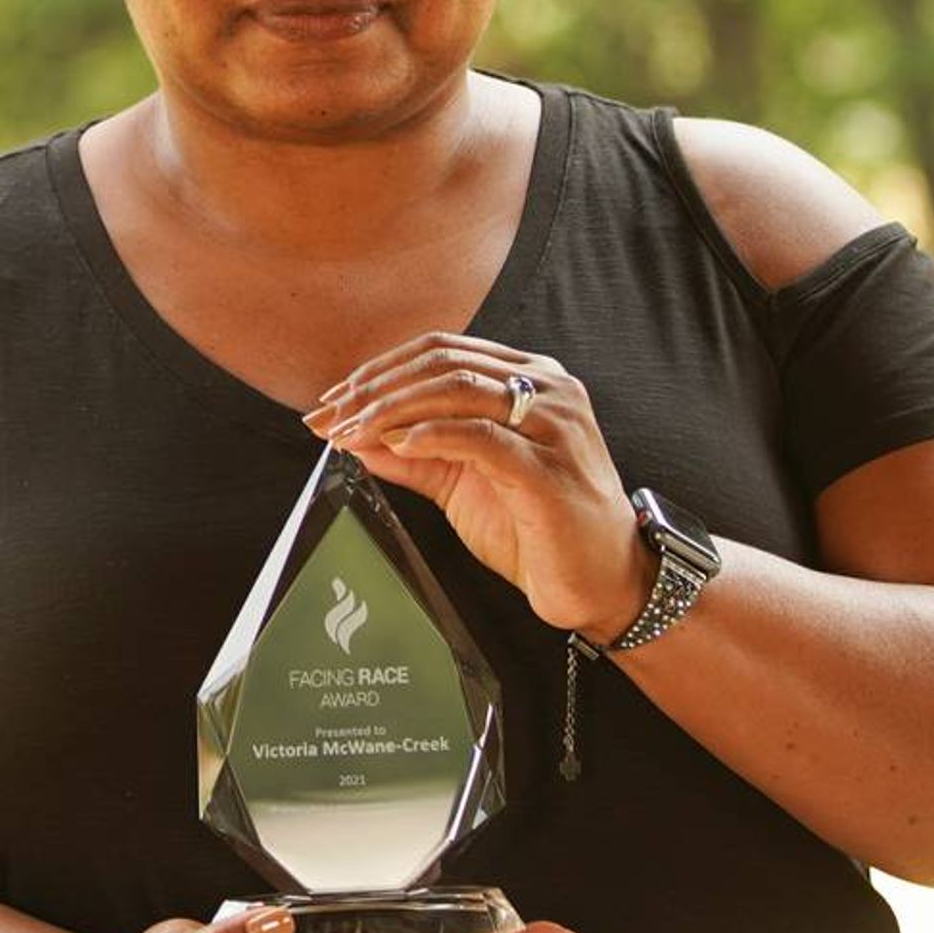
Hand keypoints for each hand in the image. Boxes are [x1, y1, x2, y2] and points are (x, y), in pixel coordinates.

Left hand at [300, 334, 648, 638]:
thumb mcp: (464, 483)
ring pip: (458, 389)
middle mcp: (548, 389)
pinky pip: (481, 436)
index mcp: (530, 379)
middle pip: (443, 363)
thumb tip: (356, 438)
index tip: (332, 401)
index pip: (441, 350)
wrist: (604, 582)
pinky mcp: (549, 469)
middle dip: (374, 389)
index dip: (379, 371)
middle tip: (329, 418)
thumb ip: (416, 457)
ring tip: (351, 432)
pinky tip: (397, 445)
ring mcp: (554, 425)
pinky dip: (431, 434)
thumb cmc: (540, 528)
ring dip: (391, 409)